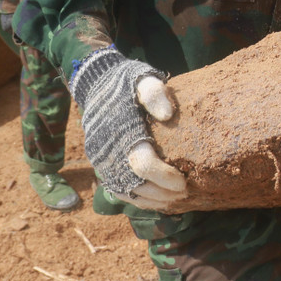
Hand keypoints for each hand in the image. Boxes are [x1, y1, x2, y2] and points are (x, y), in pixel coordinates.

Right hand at [69, 49, 187, 211]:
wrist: (96, 85)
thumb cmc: (127, 83)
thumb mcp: (143, 79)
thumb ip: (155, 94)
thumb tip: (167, 114)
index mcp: (121, 132)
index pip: (143, 164)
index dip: (164, 177)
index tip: (183, 181)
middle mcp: (108, 151)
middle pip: (136, 184)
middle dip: (161, 194)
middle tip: (184, 193)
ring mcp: (102, 161)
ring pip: (127, 192)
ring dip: (151, 200)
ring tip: (173, 199)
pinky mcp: (101, 166)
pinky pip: (119, 190)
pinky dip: (138, 199)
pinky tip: (156, 199)